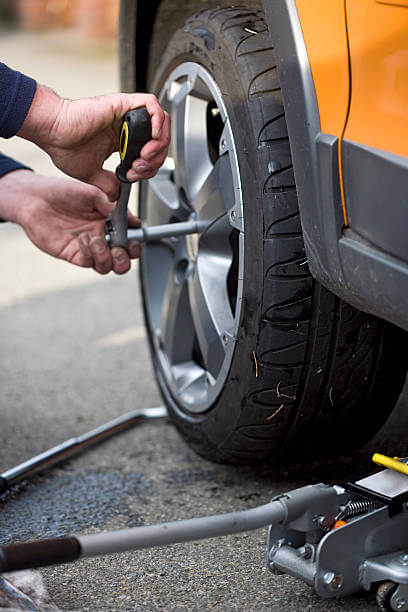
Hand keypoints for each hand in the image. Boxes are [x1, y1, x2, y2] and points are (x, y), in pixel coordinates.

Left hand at [0, 170, 140, 274]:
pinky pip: (89, 262)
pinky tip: (83, 239)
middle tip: (122, 248)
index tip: (136, 237)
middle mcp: (100, 236)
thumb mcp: (91, 193)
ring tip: (98, 241)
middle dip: (126, 257)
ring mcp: (87, 247)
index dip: (136, 242)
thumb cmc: (60, 191)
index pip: (129, 238)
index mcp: (109, 221)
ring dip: (107, 257)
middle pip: (122, 258)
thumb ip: (112, 206)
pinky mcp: (73, 254)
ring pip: (107, 266)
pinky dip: (90, 253)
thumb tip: (133, 220)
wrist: (34, 197)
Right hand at [18, 85, 169, 199]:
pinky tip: (151, 137)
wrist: (53, 132)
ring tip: (144, 155)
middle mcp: (126, 126)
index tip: (132, 175)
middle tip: (139, 167)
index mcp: (121, 140)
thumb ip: (107, 184)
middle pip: (160, 139)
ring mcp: (126, 114)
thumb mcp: (91, 173)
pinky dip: (158, 121)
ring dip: (160, 142)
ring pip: (161, 122)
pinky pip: (152, 105)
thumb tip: (116, 196)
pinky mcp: (123, 103)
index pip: (151, 152)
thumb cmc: (64, 146)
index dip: (149, 168)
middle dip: (156, 159)